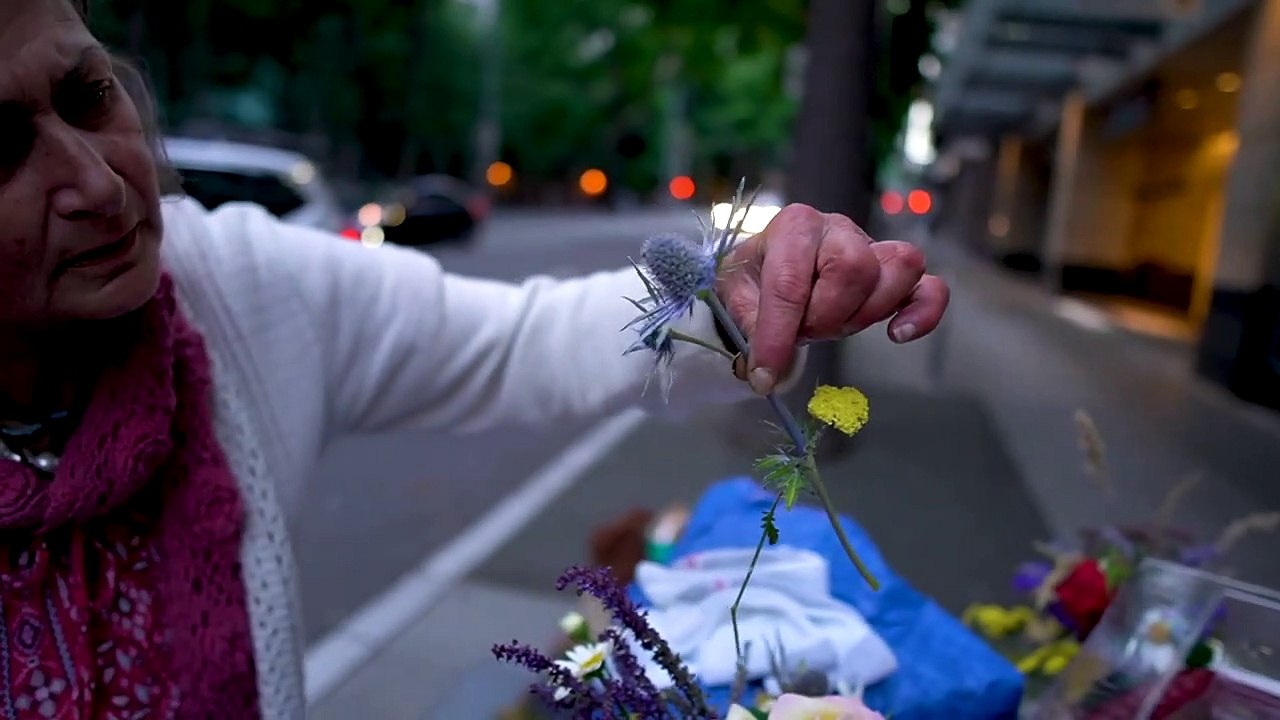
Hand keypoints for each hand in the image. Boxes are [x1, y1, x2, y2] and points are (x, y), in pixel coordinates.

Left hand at [717, 203, 948, 393]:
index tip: (764, 372)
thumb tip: (768, 365)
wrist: (770, 273)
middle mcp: (838, 229)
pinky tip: (898, 334)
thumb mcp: (734, 296)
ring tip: (833, 327)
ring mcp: (873, 248)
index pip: (790, 280)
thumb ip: (749, 325)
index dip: (777, 333)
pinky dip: (923, 312)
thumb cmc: (754, 279)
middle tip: (803, 332)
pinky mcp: (896, 276)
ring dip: (864, 313)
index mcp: (794, 226)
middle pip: (852, 268)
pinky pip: (930, 286)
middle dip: (824, 315)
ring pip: (897, 270)